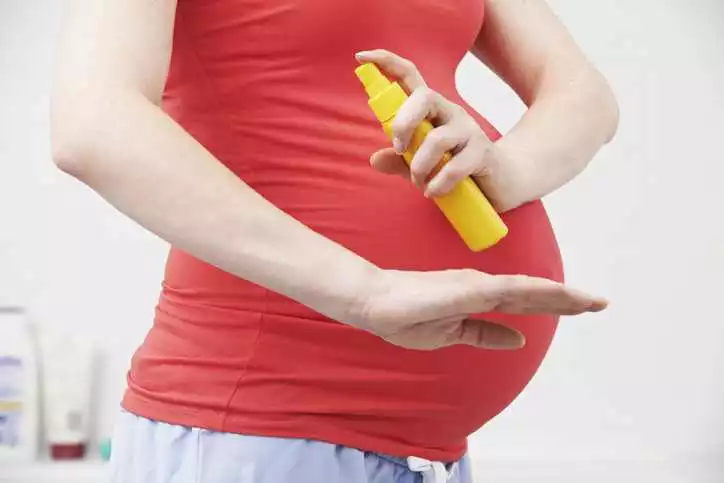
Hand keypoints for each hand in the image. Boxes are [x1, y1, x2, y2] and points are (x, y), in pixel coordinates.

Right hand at [346, 268, 607, 349]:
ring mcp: (476, 285)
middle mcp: (483, 286)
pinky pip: (508, 291)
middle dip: (568, 299)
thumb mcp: (453, 332)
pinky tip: (557, 295)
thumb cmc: (406, 315)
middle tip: (601, 303)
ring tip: (590, 301)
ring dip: (560, 295)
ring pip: (528, 289)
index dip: (554, 303)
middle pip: (534, 293)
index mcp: (479, 296)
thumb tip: (518, 340)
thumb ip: (485, 334)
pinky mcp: (467, 289)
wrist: (374, 303)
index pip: (524, 300)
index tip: (584, 306)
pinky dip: (536, 292)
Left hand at [355, 49, 522, 211]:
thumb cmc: (455, 167)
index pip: (410, 76)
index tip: (361, 56)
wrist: (500, 182)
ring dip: (420, 166)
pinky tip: (432, 192)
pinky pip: (454, 166)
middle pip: (425, 98)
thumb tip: (375, 159)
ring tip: (419, 183)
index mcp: (431, 110)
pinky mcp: (482, 152)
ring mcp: (469, 131)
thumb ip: (399, 161)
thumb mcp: (422, 164)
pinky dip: (438, 183)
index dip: (387, 62)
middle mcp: (450, 112)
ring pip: (437, 139)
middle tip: (399, 149)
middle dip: (403, 123)